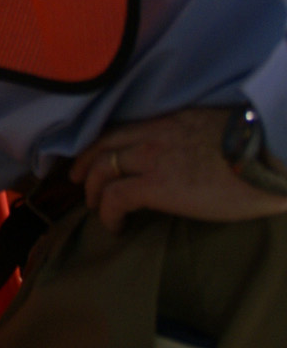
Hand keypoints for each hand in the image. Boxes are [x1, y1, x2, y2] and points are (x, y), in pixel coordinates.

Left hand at [71, 108, 286, 230]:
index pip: (120, 129)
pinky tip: (114, 226)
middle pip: (101, 147)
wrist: (268, 154)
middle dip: (84, 165)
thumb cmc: (254, 147)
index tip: (94, 158)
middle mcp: (151, 135)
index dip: (101, 145)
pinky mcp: (156, 186)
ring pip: (100, 170)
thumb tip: (192, 156)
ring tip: (95, 208)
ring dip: (93, 191)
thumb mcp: (213, 131)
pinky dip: (107, 213)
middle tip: (79, 181)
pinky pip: (115, 198)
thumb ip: (191, 138)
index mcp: (167, 121)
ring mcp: (150, 159)